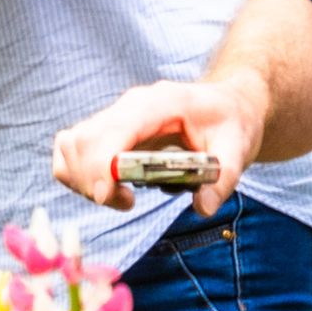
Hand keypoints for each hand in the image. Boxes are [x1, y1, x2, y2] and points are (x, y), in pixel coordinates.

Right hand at [53, 71, 264, 218]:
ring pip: (71, 144)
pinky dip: (77, 173)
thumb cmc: (231, 121)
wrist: (227, 103)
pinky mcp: (107, 129)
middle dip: (92, 181)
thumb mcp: (239, 148)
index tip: (110, 197)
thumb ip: (224, 178)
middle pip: (84, 140)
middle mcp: (129, 104)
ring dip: (82, 179)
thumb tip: (202, 208)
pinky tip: (107, 188)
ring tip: (120, 197)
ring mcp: (115, 115)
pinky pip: (72, 148)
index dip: (102, 165)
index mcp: (159, 102)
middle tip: (127, 202)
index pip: (114, 129)